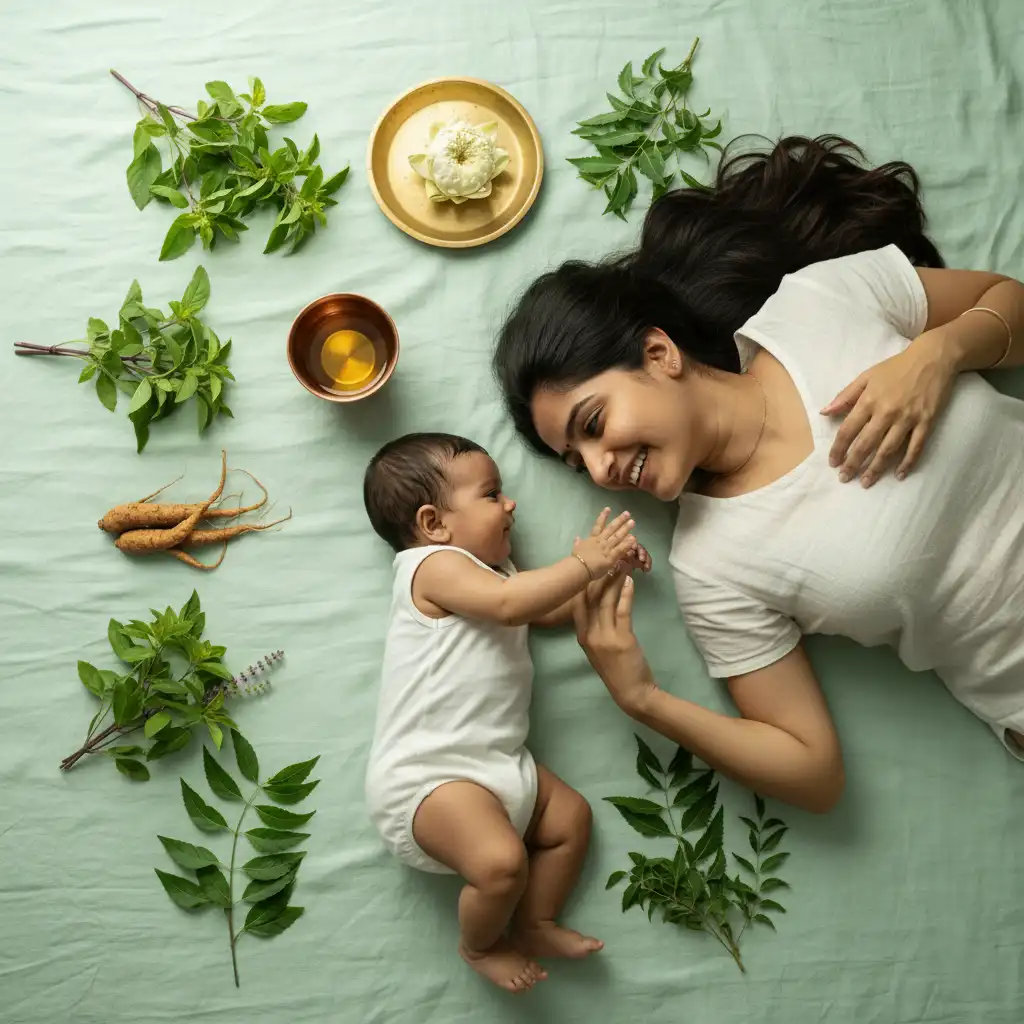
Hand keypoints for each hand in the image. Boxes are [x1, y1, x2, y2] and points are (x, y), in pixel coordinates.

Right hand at [571, 572, 656, 712]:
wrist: (631, 693)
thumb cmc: (616, 671)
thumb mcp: (597, 651)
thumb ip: (593, 631)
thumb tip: (595, 608)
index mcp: (582, 636)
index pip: (577, 604)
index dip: (579, 583)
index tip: (582, 564)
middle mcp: (590, 634)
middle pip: (590, 598)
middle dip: (595, 575)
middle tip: (602, 555)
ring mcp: (605, 636)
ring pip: (606, 601)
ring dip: (613, 580)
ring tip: (619, 563)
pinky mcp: (622, 638)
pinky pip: (623, 611)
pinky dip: (626, 593)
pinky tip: (629, 581)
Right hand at [572, 508, 637, 578]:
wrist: (579, 567)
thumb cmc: (576, 559)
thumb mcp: (576, 549)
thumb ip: (578, 543)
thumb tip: (577, 537)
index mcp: (592, 539)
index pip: (598, 525)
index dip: (603, 516)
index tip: (608, 508)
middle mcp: (601, 541)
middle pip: (611, 528)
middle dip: (619, 520)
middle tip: (627, 513)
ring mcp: (607, 548)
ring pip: (618, 536)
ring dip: (625, 529)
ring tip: (632, 522)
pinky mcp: (611, 557)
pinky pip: (621, 549)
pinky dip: (627, 543)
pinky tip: (633, 538)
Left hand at [821, 335, 956, 486]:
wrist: (933, 358)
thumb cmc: (896, 367)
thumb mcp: (866, 376)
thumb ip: (845, 396)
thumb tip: (824, 412)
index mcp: (869, 400)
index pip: (848, 430)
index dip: (838, 448)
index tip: (833, 462)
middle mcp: (886, 412)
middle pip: (866, 444)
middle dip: (853, 464)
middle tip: (844, 478)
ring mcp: (908, 418)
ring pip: (888, 449)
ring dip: (876, 468)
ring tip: (865, 482)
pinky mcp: (926, 421)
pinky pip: (916, 446)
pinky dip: (907, 462)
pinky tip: (898, 475)